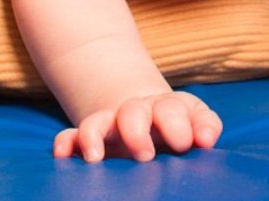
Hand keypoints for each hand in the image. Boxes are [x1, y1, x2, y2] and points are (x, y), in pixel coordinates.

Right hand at [54, 91, 222, 162]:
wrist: (148, 114)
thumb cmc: (178, 126)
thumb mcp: (194, 122)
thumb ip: (204, 127)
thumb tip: (207, 139)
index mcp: (168, 109)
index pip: (173, 110)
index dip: (179, 124)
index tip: (185, 144)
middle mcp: (138, 114)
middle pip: (133, 112)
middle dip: (136, 131)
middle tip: (145, 155)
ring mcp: (112, 125)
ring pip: (98, 122)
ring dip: (95, 136)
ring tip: (96, 158)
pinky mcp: (91, 137)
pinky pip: (72, 135)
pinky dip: (66, 142)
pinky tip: (62, 154)